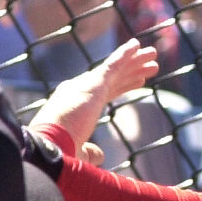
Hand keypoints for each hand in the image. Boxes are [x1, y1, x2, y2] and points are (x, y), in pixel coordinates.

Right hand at [30, 39, 159, 163]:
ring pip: (115, 69)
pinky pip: (112, 64)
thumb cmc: (59, 154)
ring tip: (153, 55)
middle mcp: (79, 90)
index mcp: (75, 105)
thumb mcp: (78, 153)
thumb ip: (90, 152)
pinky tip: (137, 45)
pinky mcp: (92, 83)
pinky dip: (125, 54)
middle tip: (151, 64)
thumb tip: (99, 155)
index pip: (105, 92)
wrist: (48, 146)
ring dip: (135, 60)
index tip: (140, 81)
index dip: (123, 86)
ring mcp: (85, 85)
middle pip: (113, 78)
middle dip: (132, 70)